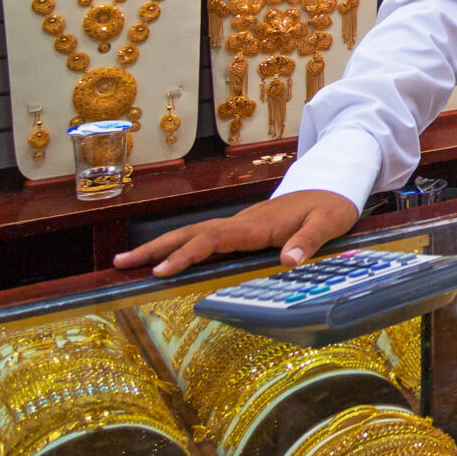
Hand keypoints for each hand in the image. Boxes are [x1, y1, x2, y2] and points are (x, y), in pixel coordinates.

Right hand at [113, 191, 361, 277]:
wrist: (335, 185)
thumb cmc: (332, 205)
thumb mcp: (329, 223)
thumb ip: (309, 241)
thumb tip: (288, 262)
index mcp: (258, 224)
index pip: (214, 239)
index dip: (187, 254)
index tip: (161, 271)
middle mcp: (242, 222)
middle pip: (192, 233)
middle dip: (156, 248)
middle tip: (120, 263)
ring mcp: (240, 225)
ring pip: (194, 234)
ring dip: (161, 247)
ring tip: (127, 261)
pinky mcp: (242, 230)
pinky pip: (205, 239)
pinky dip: (180, 248)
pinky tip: (165, 260)